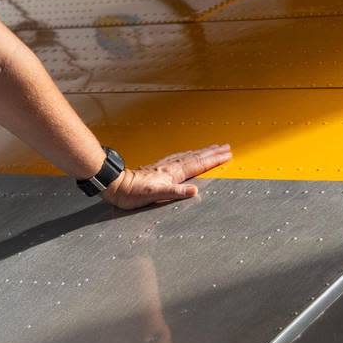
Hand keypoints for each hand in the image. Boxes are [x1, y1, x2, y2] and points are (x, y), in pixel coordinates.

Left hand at [101, 144, 231, 209]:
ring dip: (201, 152)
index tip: (227, 154)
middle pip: (195, 156)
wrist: (115, 185)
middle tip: (225, 147)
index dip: (213, 160)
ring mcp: (163, 167)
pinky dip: (186, 155)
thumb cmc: (133, 192)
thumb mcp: (155, 195)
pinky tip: (185, 156)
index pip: (197, 164)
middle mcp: (169, 167)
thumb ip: (175, 192)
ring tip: (211, 148)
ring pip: (187, 156)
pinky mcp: (156, 169)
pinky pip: (177, 158)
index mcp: (172, 173)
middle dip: (211, 152)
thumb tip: (194, 190)